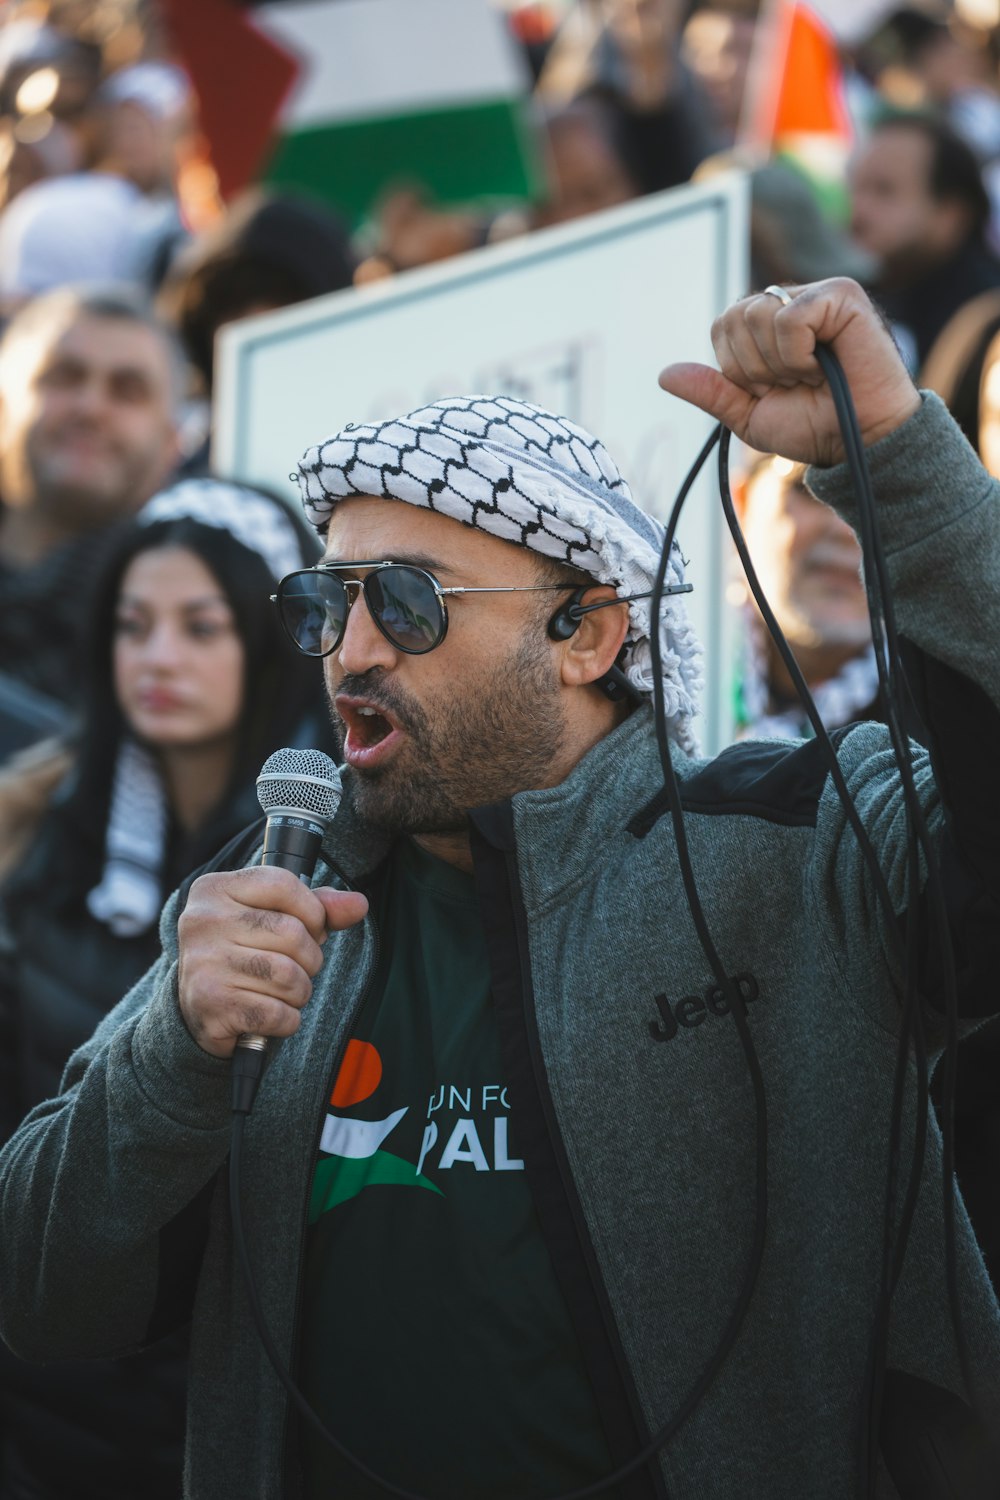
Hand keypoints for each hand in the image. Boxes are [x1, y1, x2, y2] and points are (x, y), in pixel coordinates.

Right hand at [177, 867, 367, 1057]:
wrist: (198, 1010)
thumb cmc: (242, 953)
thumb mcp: (273, 917)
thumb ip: (317, 907)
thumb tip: (358, 904)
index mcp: (214, 889)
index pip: (283, 885)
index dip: (312, 911)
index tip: (310, 929)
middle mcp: (202, 922)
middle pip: (292, 933)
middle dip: (309, 958)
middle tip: (295, 967)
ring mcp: (204, 964)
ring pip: (289, 976)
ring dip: (299, 992)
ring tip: (282, 992)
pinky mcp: (211, 1006)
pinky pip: (278, 1013)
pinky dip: (286, 1020)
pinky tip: (269, 1013)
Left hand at [658, 278, 920, 466]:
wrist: (858, 443)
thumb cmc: (813, 427)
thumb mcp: (749, 415)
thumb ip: (712, 392)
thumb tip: (665, 375)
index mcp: (768, 326)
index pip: (721, 327)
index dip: (738, 369)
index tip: (773, 389)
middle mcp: (790, 303)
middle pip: (733, 318)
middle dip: (755, 367)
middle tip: (795, 383)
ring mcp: (816, 295)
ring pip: (756, 315)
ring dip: (778, 363)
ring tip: (812, 375)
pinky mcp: (840, 295)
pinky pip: (789, 319)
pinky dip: (798, 354)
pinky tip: (824, 364)